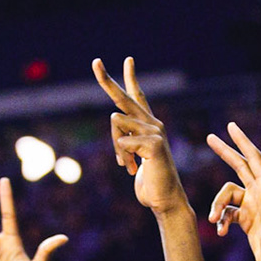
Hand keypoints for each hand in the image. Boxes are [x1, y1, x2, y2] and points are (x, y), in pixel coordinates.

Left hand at [94, 57, 188, 214]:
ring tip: (126, 165)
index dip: (131, 79)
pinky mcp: (154, 143)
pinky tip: (132, 169)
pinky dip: (122, 158)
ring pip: (116, 123)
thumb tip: (116, 121)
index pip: (138, 97)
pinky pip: (122, 142)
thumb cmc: (149, 182)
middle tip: (95, 61)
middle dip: (106, 79)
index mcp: (148, 126)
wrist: (165, 201)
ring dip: (115, 148)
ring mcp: (155, 131)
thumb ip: (125, 140)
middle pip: (123, 98)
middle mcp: (153, 123)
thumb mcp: (132, 158)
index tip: (128, 60)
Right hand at [207, 124, 260, 260]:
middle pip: (238, 167)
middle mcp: (260, 193)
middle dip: (224, 152)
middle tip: (209, 137)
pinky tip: (222, 233)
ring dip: (217, 206)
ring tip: (215, 221)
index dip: (242, 141)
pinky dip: (221, 221)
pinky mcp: (246, 220)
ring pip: (226, 196)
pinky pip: (227, 214)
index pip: (253, 158)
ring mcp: (252, 206)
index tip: (230, 126)